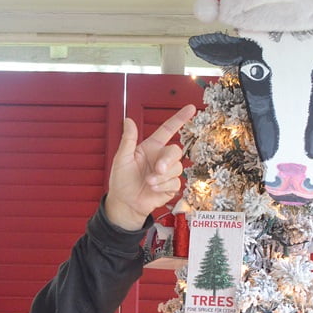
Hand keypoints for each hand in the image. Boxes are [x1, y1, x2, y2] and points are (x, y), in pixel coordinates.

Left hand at [105, 105, 196, 230]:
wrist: (125, 203)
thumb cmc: (121, 180)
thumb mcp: (121, 159)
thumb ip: (128, 140)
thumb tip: (128, 120)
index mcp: (151, 147)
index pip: (167, 130)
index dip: (179, 119)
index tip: (191, 108)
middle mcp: (160, 158)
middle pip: (176, 151)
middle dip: (168, 160)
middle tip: (158, 169)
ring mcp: (167, 172)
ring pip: (177, 168)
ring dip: (162, 176)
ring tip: (148, 182)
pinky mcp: (170, 186)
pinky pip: (176, 182)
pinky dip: (164, 186)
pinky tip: (153, 189)